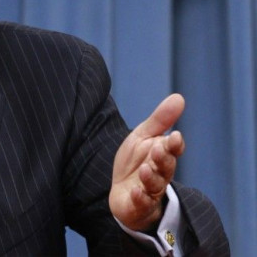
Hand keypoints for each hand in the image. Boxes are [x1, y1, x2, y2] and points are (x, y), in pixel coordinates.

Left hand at [109, 94, 185, 231]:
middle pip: (166, 166)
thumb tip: (179, 97)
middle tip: (159, 149)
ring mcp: (150, 190)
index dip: (174, 144)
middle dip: (163, 158)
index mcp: (162, 155)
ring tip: (145, 170)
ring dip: (151, 177)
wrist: (122, 193)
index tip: (175, 136)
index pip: (173, 149)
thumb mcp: (143, 137)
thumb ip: (160, 120)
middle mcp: (160, 173)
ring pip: (155, 185)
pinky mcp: (138, 205)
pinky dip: (139, 198)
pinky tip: (135, 191)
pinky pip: (142, 203)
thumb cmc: (135, 162)